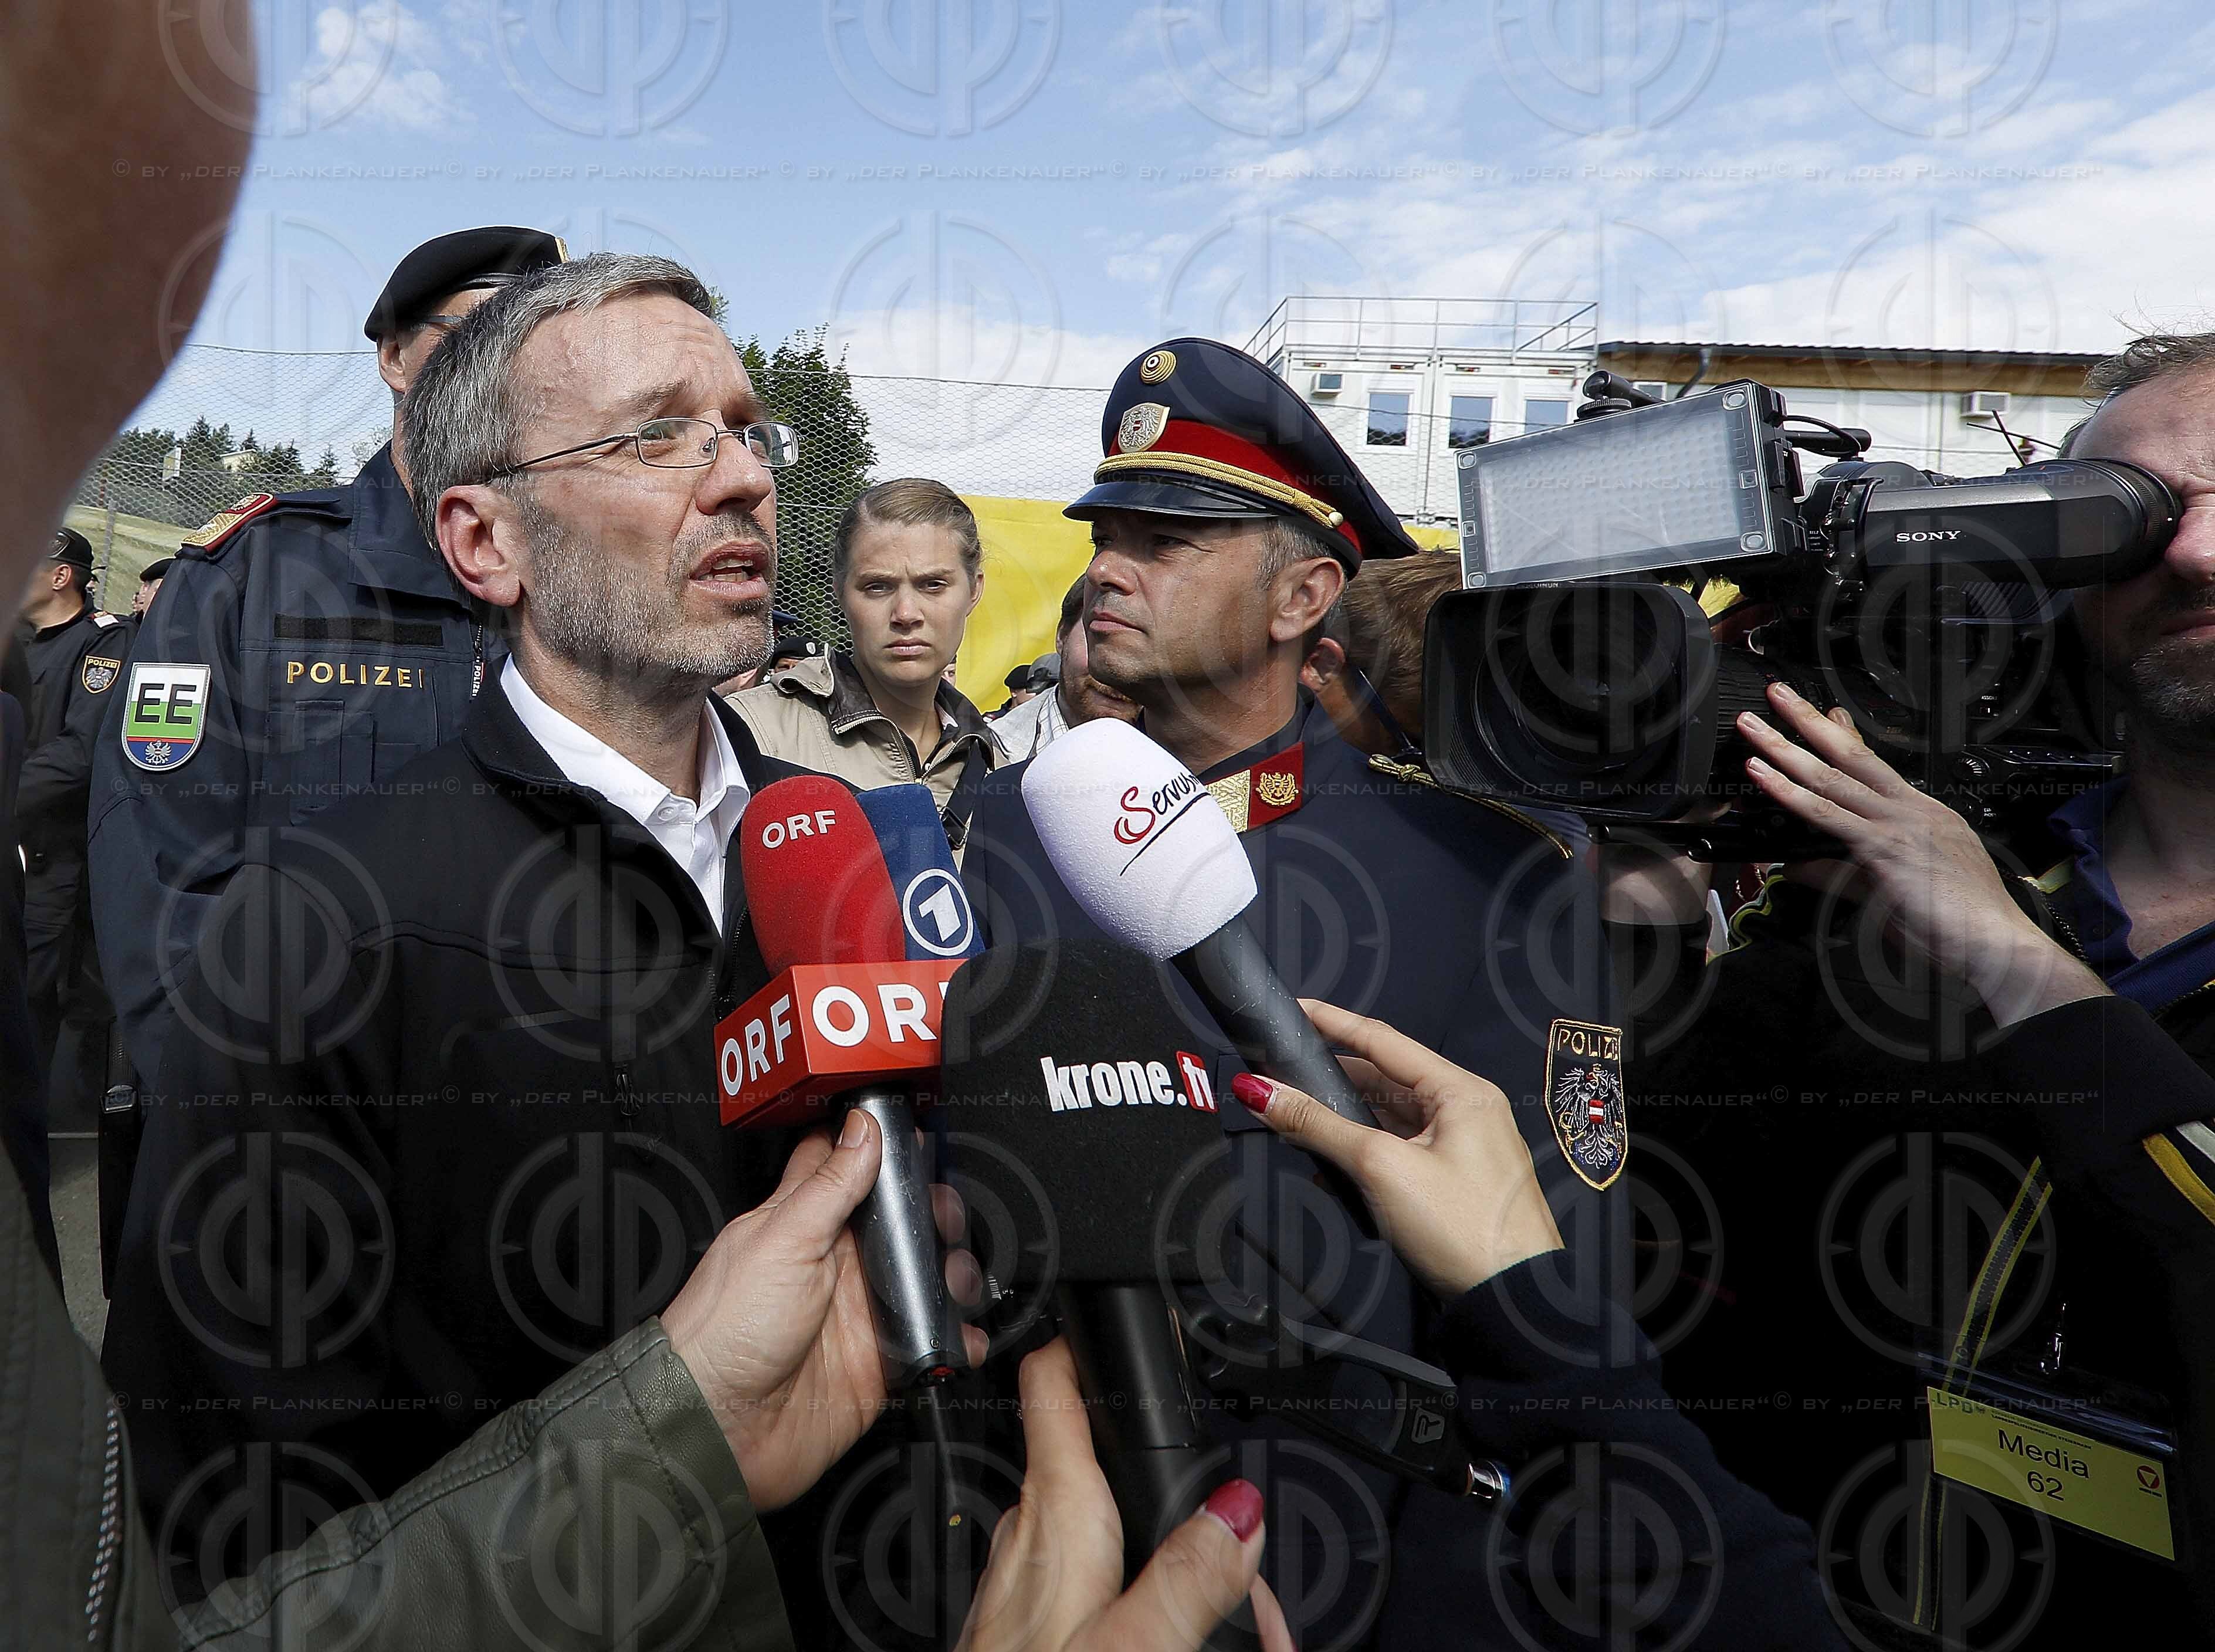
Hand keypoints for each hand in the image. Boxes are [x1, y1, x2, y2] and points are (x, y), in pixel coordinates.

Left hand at [660, 1111, 987, 1511]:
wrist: (722, 1429)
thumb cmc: (724, 1332)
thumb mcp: (781, 1240)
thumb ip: (829, 1184)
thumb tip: (862, 1127)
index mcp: (802, 1224)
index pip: (843, 1167)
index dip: (877, 1147)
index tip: (911, 1137)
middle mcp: (833, 1265)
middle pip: (898, 1222)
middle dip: (933, 1214)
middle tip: (943, 1218)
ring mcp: (858, 1314)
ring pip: (924, 1279)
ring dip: (952, 1274)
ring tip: (956, 1279)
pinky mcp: (878, 1363)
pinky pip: (929, 1343)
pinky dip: (954, 1339)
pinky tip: (957, 1334)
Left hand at [958, 1338, 1292, 1651]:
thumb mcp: (1133, 1643)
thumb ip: (1190, 1574)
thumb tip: (1238, 1510)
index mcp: (1058, 1516)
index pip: (1054, 1388)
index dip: (1081, 1343)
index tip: (1108, 1318)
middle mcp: (1031, 1538)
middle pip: (1108, 1472)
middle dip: (1183, 1500)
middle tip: (1249, 1569)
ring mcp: (1025, 1585)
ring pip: (1109, 1539)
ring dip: (1176, 1565)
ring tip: (1235, 1626)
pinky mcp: (1026, 1630)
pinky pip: (1097, 1593)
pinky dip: (1146, 1607)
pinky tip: (1177, 1641)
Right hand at [1234, 999, 1563, 1298]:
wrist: (1514, 1300)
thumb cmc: (1459, 1226)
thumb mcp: (1381, 1168)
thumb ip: (1318, 1125)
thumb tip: (1260, 1092)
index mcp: (1461, 1091)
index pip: (1383, 1040)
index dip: (1332, 1022)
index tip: (1292, 1009)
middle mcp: (1466, 1109)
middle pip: (1384, 1078)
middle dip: (1330, 1077)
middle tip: (1280, 1072)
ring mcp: (1463, 1146)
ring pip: (1389, 1116)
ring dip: (1344, 1118)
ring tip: (1295, 1116)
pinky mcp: (1454, 1179)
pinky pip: (1400, 1148)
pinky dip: (1364, 1149)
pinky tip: (1330, 1162)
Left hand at [1736, 682, 2106, 1025]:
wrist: (1997, 947)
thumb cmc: (1959, 925)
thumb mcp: (1893, 892)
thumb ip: (1840, 875)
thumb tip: (1797, 866)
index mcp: (1925, 815)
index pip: (1876, 767)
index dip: (1846, 736)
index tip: (1826, 713)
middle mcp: (1912, 811)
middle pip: (1852, 756)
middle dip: (1809, 721)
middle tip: (1777, 693)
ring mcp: (1899, 827)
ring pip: (1831, 779)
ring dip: (1786, 749)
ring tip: (1754, 726)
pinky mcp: (1886, 850)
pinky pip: (1827, 817)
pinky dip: (1790, 795)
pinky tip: (1762, 778)